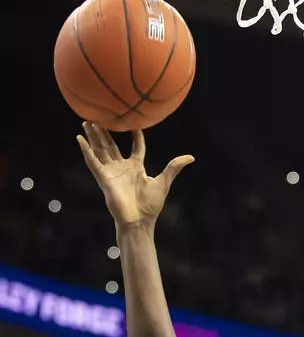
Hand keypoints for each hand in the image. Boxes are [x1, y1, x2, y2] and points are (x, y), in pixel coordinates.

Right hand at [77, 123, 193, 228]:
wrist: (139, 220)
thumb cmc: (150, 205)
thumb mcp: (164, 182)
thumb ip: (174, 167)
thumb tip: (191, 157)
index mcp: (136, 168)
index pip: (136, 147)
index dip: (136, 135)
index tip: (135, 122)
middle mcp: (122, 168)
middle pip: (112, 145)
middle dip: (105, 132)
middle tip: (99, 116)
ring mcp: (111, 172)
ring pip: (100, 150)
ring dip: (93, 136)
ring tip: (87, 120)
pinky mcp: (103, 178)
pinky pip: (92, 161)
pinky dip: (86, 150)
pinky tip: (80, 138)